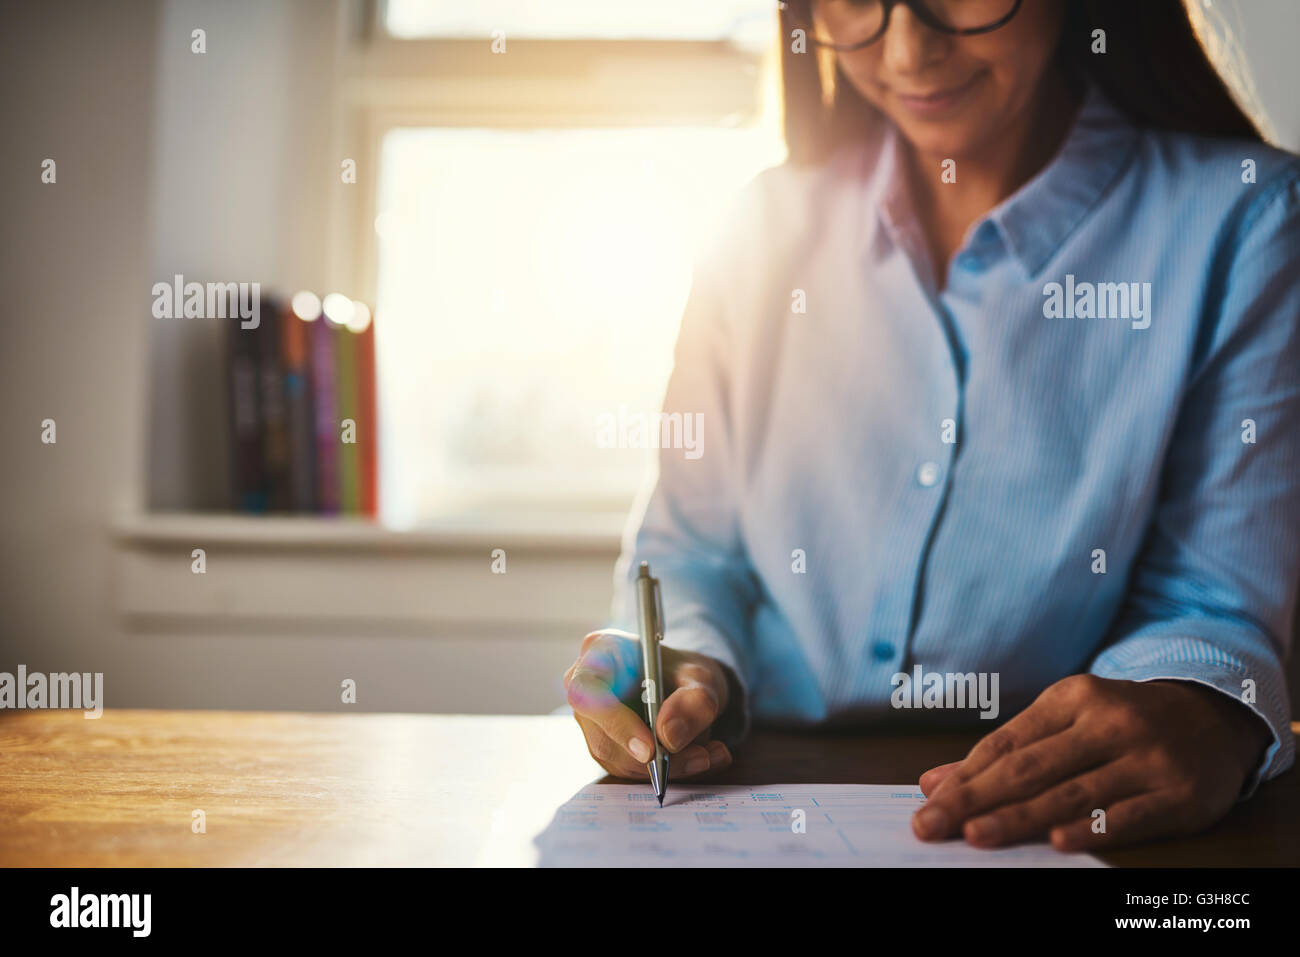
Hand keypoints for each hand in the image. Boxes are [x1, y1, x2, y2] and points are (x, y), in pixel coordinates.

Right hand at [563, 629, 734, 779]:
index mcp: (601, 651)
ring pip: (619, 760)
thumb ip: (693, 701)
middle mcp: (587, 688)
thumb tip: (670, 737)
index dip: (614, 722)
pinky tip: (703, 758)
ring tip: (708, 756)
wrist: (685, 685)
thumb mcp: (702, 677)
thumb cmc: (684, 672)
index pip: (586, 691)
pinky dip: (670, 772)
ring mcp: (593, 722)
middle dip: (653, 756)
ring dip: (667, 767)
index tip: (650, 749)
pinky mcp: (607, 748)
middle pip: (603, 735)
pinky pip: (632, 771)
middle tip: (700, 757)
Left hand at [912, 674, 1270, 850]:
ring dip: (1020, 817)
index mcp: (1074, 697)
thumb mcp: (1067, 721)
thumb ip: (1005, 752)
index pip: (1008, 742)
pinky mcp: (1179, 794)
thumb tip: (934, 782)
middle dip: (976, 799)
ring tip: (976, 835)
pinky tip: (1057, 843)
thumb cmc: (1122, 724)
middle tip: (932, 824)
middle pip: (1031, 767)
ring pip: (1072, 793)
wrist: (1215, 717)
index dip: (965, 776)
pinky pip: (1128, 816)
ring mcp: (1147, 758)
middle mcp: (1109, 722)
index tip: (929, 803)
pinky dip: (1091, 830)